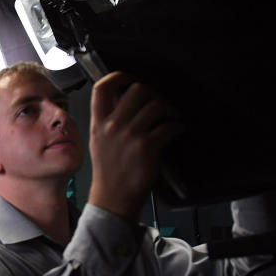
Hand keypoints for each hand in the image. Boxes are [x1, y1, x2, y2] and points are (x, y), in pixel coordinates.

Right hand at [88, 72, 181, 221]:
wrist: (113, 199)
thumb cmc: (109, 172)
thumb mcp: (99, 142)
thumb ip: (109, 121)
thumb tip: (126, 102)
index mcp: (98, 123)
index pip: (102, 87)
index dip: (119, 76)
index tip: (130, 79)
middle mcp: (112, 126)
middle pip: (137, 90)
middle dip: (152, 93)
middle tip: (158, 103)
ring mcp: (130, 135)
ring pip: (156, 105)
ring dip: (169, 109)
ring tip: (171, 117)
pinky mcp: (148, 146)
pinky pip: (169, 126)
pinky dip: (177, 126)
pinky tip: (176, 130)